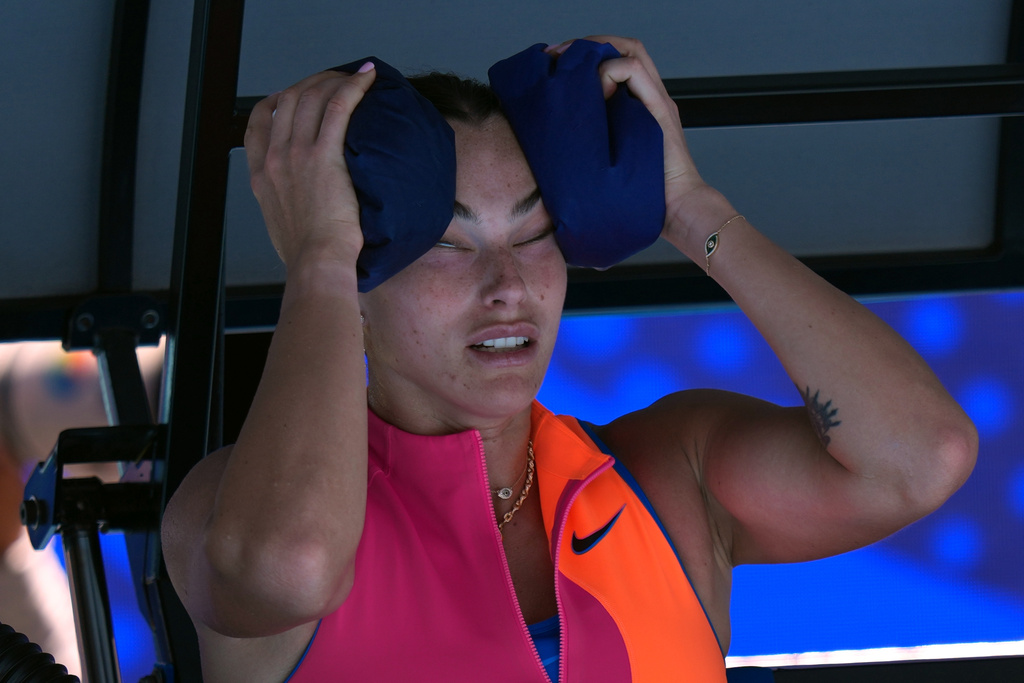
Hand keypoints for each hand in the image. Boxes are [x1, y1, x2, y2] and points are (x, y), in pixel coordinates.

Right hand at [244, 64, 376, 270]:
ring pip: (311, 97)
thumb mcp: (281, 227)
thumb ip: (285, 207)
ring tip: (355, 77)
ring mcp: (297, 154)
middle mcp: (274, 159)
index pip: (256, 124)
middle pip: (286, 101)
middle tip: (334, 81)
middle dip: (311, 83)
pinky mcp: (325, 156)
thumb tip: (301, 206)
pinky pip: (338, 107)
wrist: (315, 263)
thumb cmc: (307, 256)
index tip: (288, 95)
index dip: (273, 102)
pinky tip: (367, 78)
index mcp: (260, 176)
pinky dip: (353, 87)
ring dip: (334, 80)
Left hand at [546, 36, 724, 255]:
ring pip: (630, 51)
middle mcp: (649, 98)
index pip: (615, 61)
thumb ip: (592, 144)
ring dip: (597, 50)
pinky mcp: (659, 108)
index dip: (585, 55)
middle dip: (586, 44)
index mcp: (637, 107)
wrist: (675, 208)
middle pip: (623, 48)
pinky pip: (633, 70)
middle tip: (554, 55)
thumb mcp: (606, 163)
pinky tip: (596, 90)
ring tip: (569, 61)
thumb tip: (556, 146)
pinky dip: (610, 72)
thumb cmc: (643, 195)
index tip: (553, 65)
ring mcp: (656, 100)